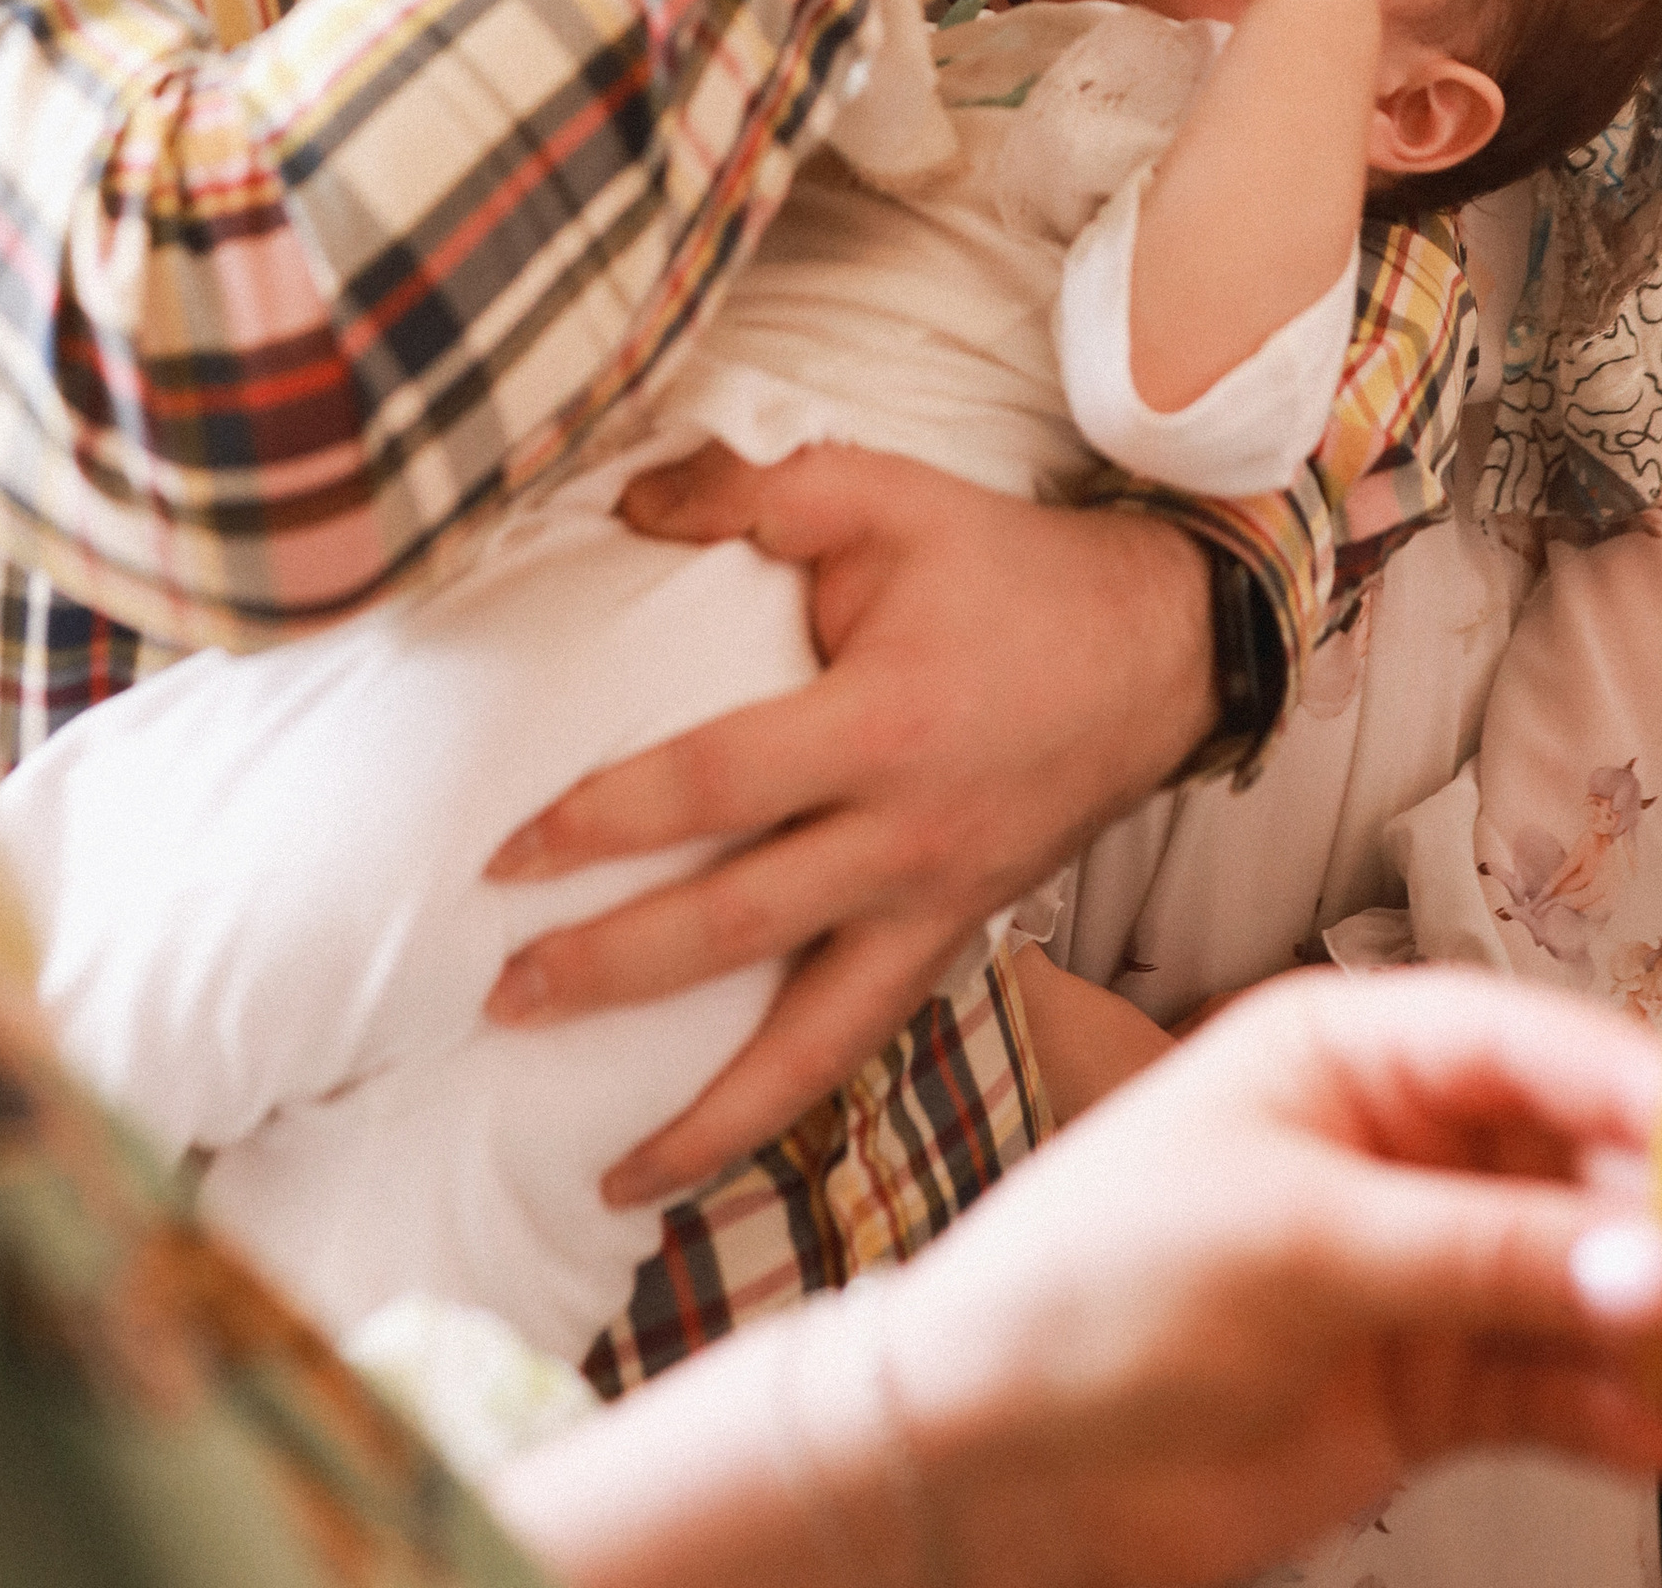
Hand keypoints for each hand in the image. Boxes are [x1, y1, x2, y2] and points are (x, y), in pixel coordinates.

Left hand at [481, 446, 1217, 1197]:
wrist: (1161, 650)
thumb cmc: (1008, 570)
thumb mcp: (888, 495)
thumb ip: (751, 489)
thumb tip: (622, 502)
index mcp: (883, 725)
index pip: (713, 787)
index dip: (603, 821)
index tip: (506, 855)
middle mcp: (908, 839)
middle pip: (736, 931)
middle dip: (610, 973)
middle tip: (499, 998)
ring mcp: (938, 909)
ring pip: (812, 1045)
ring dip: (706, 1116)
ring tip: (609, 1172)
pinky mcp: (956, 942)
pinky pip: (863, 1043)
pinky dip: (789, 1107)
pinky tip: (715, 1147)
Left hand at [883, 971, 1661, 1579]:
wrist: (986, 1460)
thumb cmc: (1092, 1292)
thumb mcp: (1297, 1249)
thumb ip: (1483, 1259)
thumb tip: (1651, 1263)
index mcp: (1347, 1054)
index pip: (1527, 1044)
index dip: (1645, 1080)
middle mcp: (1394, 1149)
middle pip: (1578, 1162)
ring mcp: (1412, 1271)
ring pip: (1582, 1282)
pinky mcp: (1418, 1387)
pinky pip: (1550, 1386)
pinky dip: (1618, 1409)